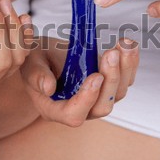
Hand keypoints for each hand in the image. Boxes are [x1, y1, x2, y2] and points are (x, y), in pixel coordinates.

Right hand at [21, 37, 138, 126]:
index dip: (86, 99)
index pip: (74, 115)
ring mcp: (96, 98)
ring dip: (124, 69)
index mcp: (55, 109)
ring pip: (118, 93)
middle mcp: (79, 108)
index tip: (95, 76)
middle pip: (102, 106)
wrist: (45, 55)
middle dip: (110, 79)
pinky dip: (130, 63)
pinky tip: (128, 45)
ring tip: (124, 44)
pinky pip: (125, 80)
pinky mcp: (108, 86)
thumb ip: (36, 76)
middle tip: (111, 53)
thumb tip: (48, 87)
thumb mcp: (30, 65)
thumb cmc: (35, 62)